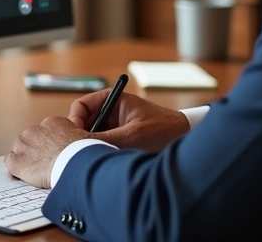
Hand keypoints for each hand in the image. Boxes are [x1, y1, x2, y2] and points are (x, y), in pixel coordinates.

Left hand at [5, 117, 90, 188]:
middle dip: (36, 150)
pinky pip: (10, 162)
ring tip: (37, 170)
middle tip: (47, 163)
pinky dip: (16, 169)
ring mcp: (24, 145)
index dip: (48, 144)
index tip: (54, 153)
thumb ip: (81, 137)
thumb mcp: (87, 138)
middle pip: (30, 139)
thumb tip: (89, 141)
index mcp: (52, 123)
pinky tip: (25, 174)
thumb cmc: (83, 153)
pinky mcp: (17, 161)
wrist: (73, 164)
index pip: (45, 132)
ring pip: (19, 150)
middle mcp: (35, 130)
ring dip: (26, 158)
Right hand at [68, 90, 189, 150]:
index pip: (81, 106)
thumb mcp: (132, 135)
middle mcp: (111, 112)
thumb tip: (78, 146)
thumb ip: (105, 139)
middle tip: (84, 152)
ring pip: (92, 136)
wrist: (187, 139)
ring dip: (94, 146)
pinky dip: (102, 153)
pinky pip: (103, 145)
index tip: (75, 136)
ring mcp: (115, 126)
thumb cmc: (164, 130)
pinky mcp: (120, 140)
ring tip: (99, 157)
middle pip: (84, 123)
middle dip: (83, 137)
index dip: (75, 120)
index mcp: (113, 100)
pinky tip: (107, 161)